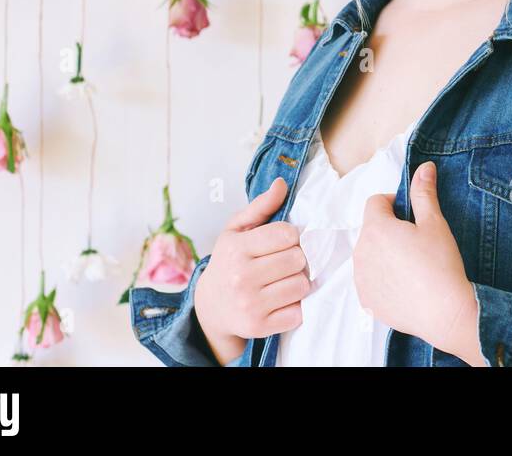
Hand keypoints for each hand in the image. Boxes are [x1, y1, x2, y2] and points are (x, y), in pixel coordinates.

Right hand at [193, 177, 311, 364]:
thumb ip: (261, 206)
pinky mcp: (259, 327)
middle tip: (285, 262)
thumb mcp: (237, 230)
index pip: (287, 234)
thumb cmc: (229, 262)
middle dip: (297, 258)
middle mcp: (242, 277)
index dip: (292, 236)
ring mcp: (250, 304)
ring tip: (283, 280)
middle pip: (298, 259)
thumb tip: (281, 184)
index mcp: (237, 249)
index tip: (283, 241)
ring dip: (298, 281)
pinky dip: (295, 307)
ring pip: (302, 285)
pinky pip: (298, 313)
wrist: (210, 307)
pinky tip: (281, 300)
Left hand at [353, 160, 484, 365]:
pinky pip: (369, 280)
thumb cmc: (441, 264)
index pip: (375, 202)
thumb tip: (423, 168)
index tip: (412, 216)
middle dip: (389, 229)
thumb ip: (423, 193)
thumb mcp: (435, 223)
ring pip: (368, 255)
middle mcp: (360, 252)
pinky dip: (382, 278)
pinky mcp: (366, 301)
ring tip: (411, 265)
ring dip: (383, 253)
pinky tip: (404, 284)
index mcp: (375, 229)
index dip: (393, 204)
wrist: (445, 312)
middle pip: (370, 229)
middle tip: (416, 242)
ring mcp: (361, 279)